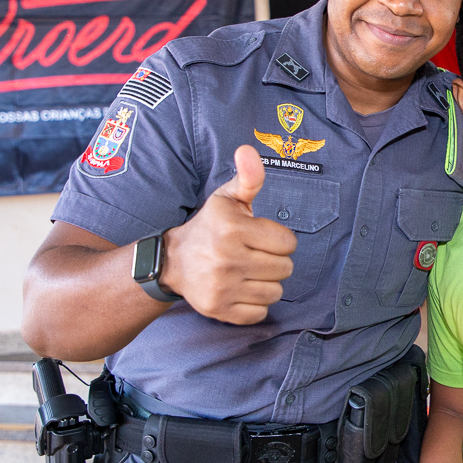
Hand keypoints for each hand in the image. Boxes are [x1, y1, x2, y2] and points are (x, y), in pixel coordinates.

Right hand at [161, 144, 296, 323]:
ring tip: (247, 271)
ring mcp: (221, 287)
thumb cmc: (210, 226)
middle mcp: (226, 259)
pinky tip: (239, 289)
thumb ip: (248, 177)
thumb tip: (248, 150)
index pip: (288, 243)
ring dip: (266, 283)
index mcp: (233, 229)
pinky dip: (254, 304)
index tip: (259, 237)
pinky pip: (260, 312)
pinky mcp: (219, 310)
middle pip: (285, 269)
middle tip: (252, 255)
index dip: (278, 239)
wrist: (173, 261)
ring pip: (276, 292)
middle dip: (273, 261)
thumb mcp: (228, 198)